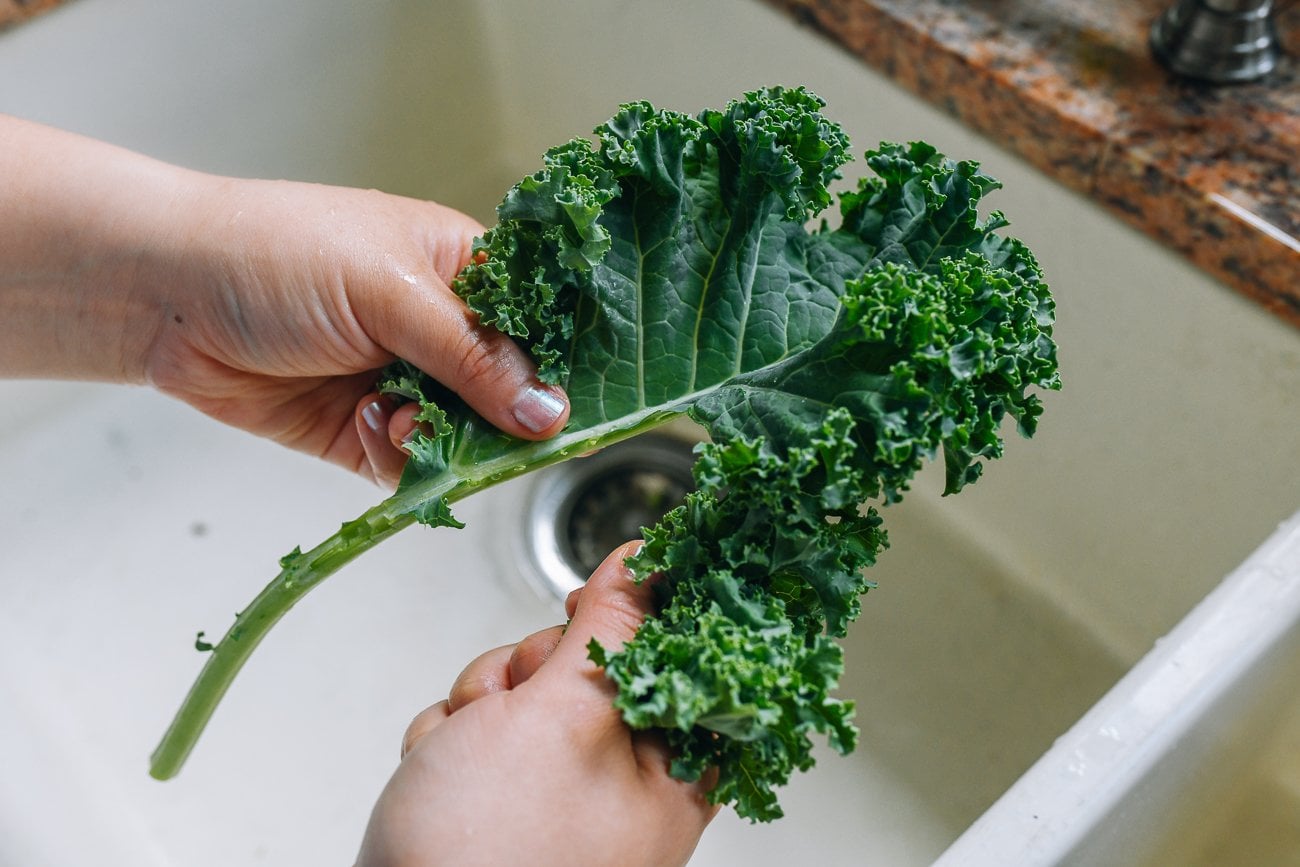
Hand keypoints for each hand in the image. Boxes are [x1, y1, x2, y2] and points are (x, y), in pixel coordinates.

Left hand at [142, 176, 568, 485]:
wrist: (167, 296)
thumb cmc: (275, 253)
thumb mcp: (389, 291)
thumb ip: (474, 355)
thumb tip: (550, 410)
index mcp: (461, 269)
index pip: (540, 323)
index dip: (561, 366)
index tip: (574, 408)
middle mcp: (440, 328)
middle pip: (510, 392)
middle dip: (498, 416)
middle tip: (483, 426)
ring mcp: (404, 380)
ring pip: (464, 436)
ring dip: (440, 438)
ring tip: (394, 413)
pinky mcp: (363, 428)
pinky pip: (411, 463)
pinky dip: (397, 456)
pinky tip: (364, 423)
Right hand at [355, 542, 718, 866]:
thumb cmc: (490, 856)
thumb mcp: (563, 719)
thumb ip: (610, 631)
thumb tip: (650, 564)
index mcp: (671, 773)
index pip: (681, 659)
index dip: (636, 617)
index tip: (589, 601)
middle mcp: (622, 783)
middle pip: (592, 663)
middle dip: (535, 669)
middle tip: (519, 701)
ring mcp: (559, 789)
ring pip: (528, 686)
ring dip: (485, 702)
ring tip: (468, 752)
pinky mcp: (504, 794)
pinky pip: (484, 724)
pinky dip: (455, 737)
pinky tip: (443, 774)